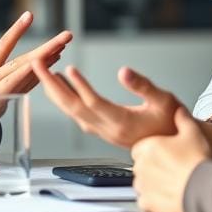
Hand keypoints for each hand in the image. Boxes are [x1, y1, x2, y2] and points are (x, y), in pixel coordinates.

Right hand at [0, 11, 70, 159]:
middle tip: (66, 35)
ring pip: (22, 68)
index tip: (30, 15)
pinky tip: (38, 66)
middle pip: (22, 56)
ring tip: (62, 46)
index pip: (3, 46)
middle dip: (46, 46)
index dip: (17, 30)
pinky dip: (26, 75)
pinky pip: (12, 85)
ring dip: (44, 57)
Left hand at [35, 63, 182, 148]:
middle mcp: (108, 129)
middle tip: (37, 64)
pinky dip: (66, 99)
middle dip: (52, 85)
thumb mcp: (165, 100)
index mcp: (122, 122)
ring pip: (73, 112)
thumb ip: (143, 86)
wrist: (174, 148)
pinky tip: (62, 86)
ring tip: (42, 71)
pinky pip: (78, 114)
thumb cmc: (172, 123)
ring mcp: (103, 131)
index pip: (94, 103)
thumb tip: (123, 72)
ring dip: (55, 92)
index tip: (67, 68)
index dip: (80, 86)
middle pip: (74, 107)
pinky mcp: (103, 130)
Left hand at [131, 106, 211, 211]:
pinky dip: (153, 200)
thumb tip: (178, 111)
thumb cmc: (197, 161)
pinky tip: (167, 196)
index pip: (139, 149)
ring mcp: (143, 185)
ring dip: (151, 184)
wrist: (204, 187)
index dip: (152, 152)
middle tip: (169, 170)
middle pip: (140, 166)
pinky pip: (145, 201)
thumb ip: (182, 119)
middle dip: (151, 168)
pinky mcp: (147, 202)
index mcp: (148, 147)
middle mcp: (141, 166)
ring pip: (141, 184)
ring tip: (169, 184)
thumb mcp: (193, 133)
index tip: (163, 156)